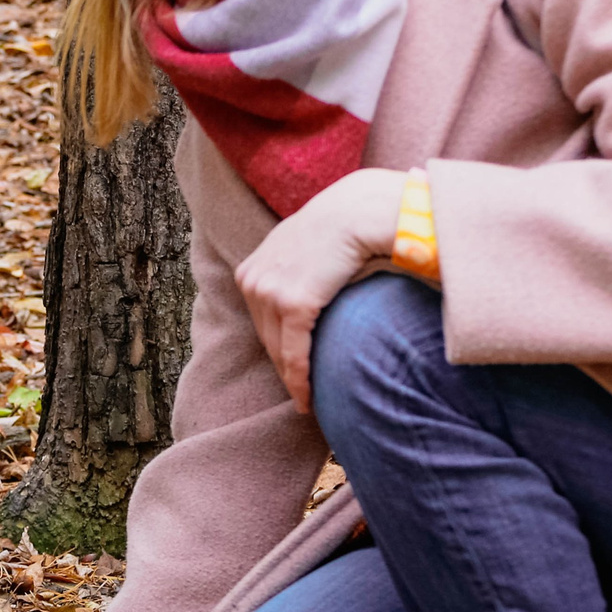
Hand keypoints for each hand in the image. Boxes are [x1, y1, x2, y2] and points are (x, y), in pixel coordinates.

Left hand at [234, 168, 407, 413]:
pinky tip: (309, 399)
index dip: (277, 350)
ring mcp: (270, 292)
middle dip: (283, 369)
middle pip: (267, 339)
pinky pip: (294, 354)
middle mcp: (253, 281)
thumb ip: (298, 269)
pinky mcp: (293, 304)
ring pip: (279, 352)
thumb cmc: (344, 225)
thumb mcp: (305, 246)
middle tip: (302, 396)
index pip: (262, 322)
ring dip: (294, 380)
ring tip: (309, 401)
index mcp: (252, 269)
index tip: (290, 372)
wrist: (359, 209)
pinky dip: (301, 381)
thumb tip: (313, 290)